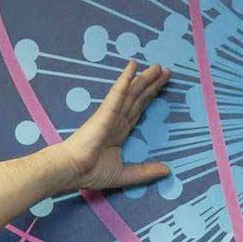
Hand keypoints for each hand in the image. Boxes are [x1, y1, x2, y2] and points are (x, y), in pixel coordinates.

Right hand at [58, 61, 171, 191]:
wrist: (74, 170)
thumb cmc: (92, 173)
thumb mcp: (126, 175)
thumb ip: (146, 171)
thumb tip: (168, 170)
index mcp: (119, 132)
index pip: (138, 110)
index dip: (150, 98)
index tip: (161, 86)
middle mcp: (117, 120)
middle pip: (137, 98)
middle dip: (151, 84)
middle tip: (165, 70)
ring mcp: (110, 114)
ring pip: (131, 93)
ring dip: (143, 79)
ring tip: (158, 67)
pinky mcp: (105, 113)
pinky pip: (117, 94)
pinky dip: (125, 80)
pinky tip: (133, 66)